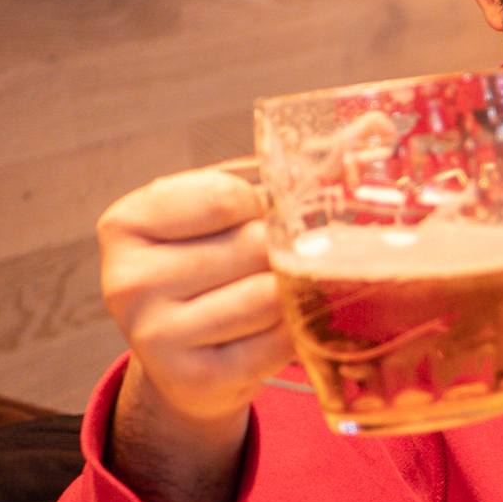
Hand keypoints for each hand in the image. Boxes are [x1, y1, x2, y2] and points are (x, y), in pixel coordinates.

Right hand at [97, 169, 292, 501]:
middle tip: (276, 263)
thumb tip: (377, 120)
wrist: (190, 366)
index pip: (226, 196)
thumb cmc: (218, 269)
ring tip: (276, 296)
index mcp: (125, 223)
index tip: (251, 220)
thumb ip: (293, 167)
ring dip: (291, 294)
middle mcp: (127, 280)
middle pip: (254, 246)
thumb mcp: (233, 211)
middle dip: (282, 252)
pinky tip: (278, 331)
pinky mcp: (193, 380)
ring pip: (270, 296)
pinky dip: (293, 334)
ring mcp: (154, 336)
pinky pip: (276, 343)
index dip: (259, 207)